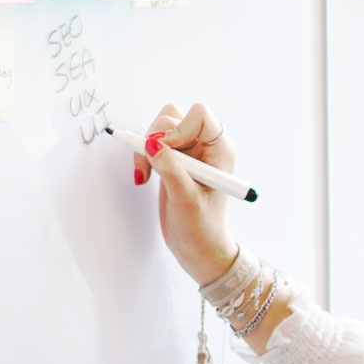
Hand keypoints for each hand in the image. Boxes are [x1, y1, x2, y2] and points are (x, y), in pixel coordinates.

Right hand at [135, 102, 238, 283]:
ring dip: (146, 148)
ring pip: (160, 128)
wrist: (197, 248)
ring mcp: (189, 152)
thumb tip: (151, 143)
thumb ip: (170, 169)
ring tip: (146, 173)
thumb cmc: (201, 228)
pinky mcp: (173, 160)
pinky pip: (153, 143)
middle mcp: (206, 146)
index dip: (178, 129)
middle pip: (174, 117)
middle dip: (156, 139)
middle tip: (151, 166)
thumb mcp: (186, 200)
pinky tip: (145, 176)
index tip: (166, 152)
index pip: (199, 115)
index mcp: (220, 150)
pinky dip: (143, 155)